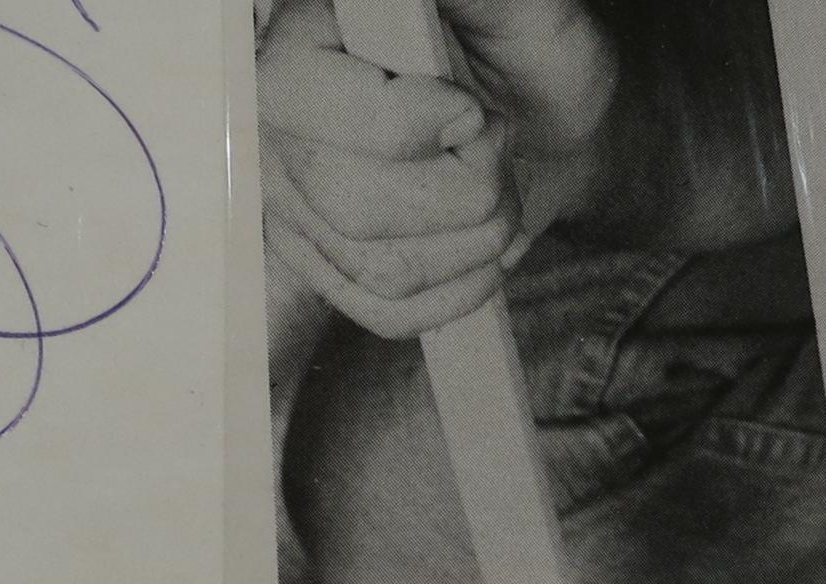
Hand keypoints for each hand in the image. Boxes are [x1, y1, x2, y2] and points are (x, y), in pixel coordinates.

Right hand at [258, 0, 614, 341]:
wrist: (550, 120)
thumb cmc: (528, 50)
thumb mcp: (512, 6)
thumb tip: (403, 2)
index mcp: (303, 38)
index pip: (300, 100)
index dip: (404, 124)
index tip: (468, 111)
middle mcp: (276, 123)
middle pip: (351, 204)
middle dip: (465, 192)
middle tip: (498, 148)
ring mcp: (295, 202)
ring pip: (377, 265)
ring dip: (474, 242)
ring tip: (501, 195)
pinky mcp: (330, 266)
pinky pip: (385, 310)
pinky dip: (460, 291)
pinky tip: (485, 252)